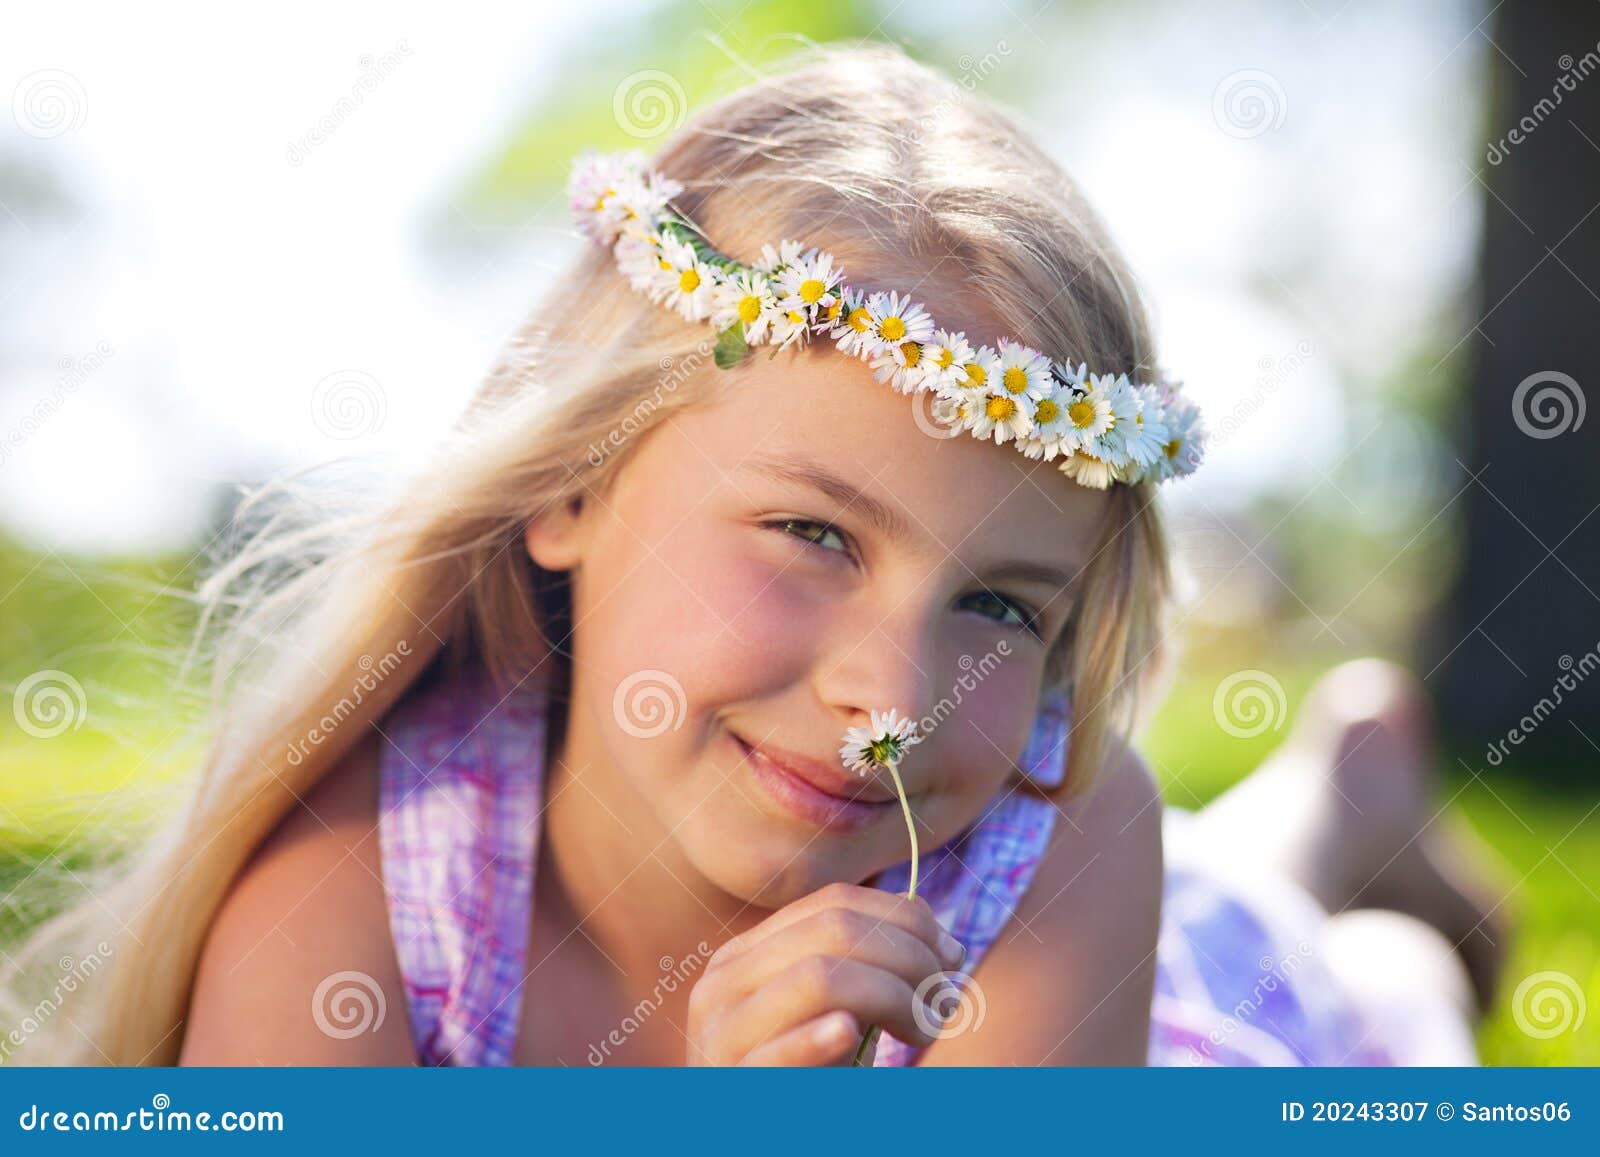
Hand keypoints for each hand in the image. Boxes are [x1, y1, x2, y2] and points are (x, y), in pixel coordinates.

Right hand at [686, 882, 966, 1065]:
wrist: (753, 1132)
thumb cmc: (800, 1079)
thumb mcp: (828, 1013)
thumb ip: (862, 966)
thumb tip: (936, 928)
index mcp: (745, 955)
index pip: (833, 903)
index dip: (904, 918)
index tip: (952, 952)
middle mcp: (724, 983)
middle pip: (834, 931)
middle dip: (909, 956)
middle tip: (946, 999)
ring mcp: (722, 1034)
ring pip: (819, 977)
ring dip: (893, 996)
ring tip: (925, 1030)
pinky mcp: (733, 1087)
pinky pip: (776, 1052)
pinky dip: (816, 1039)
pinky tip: (848, 1033)